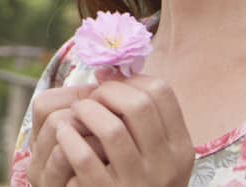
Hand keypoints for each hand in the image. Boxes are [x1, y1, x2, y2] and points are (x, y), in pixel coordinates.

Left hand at [27, 75, 193, 186]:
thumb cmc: (138, 181)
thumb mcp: (157, 155)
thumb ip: (143, 118)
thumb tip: (108, 70)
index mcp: (181, 149)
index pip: (162, 92)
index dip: (131, 81)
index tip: (112, 87)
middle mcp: (165, 167)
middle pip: (138, 104)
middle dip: (107, 92)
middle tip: (92, 99)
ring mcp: (138, 183)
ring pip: (111, 127)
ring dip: (86, 112)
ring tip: (76, 114)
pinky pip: (84, 158)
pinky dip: (69, 139)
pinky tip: (64, 135)